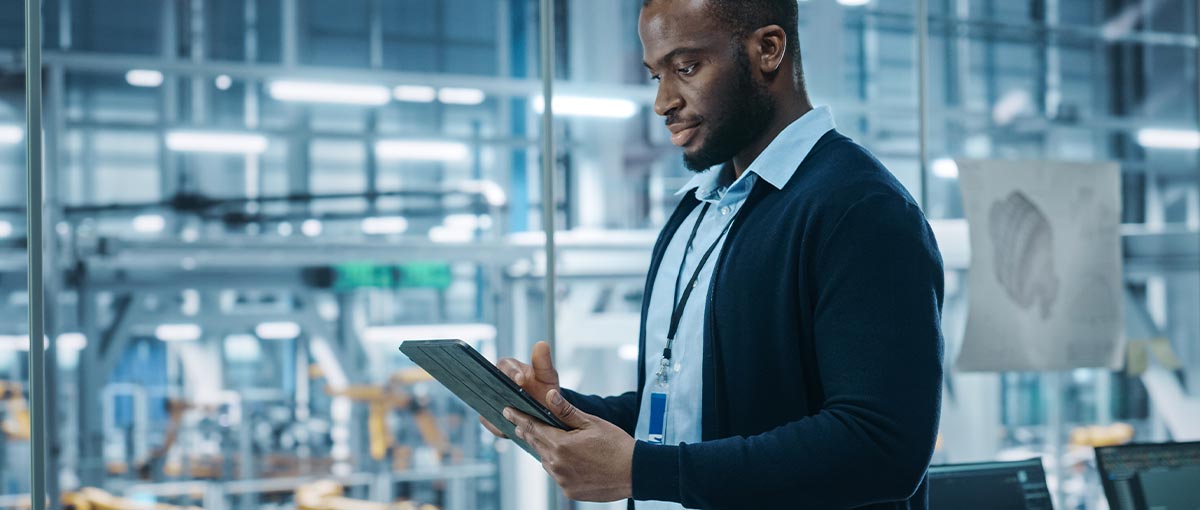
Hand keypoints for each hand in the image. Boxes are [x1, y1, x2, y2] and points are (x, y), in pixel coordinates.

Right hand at [480, 341, 560, 438]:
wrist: (547, 414)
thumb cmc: (546, 390)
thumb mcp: (548, 377)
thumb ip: (543, 363)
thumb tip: (542, 344)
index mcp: (510, 368)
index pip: (504, 365)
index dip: (511, 372)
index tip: (521, 380)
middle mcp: (497, 382)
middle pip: (488, 383)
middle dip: (496, 392)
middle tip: (507, 401)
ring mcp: (493, 400)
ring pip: (486, 403)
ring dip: (493, 410)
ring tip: (506, 417)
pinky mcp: (492, 416)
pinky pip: (488, 420)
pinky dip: (495, 425)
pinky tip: (505, 429)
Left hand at [504, 389, 634, 501]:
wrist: (635, 473)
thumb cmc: (616, 444)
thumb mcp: (592, 422)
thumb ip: (566, 411)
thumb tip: (549, 395)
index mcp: (560, 445)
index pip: (533, 428)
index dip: (519, 418)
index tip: (507, 411)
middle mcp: (557, 465)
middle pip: (536, 445)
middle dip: (528, 433)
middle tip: (518, 424)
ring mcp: (562, 481)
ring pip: (546, 461)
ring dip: (545, 450)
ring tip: (547, 440)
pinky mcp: (569, 491)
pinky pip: (557, 475)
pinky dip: (559, 466)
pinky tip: (568, 460)